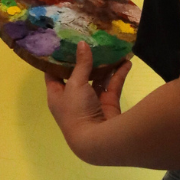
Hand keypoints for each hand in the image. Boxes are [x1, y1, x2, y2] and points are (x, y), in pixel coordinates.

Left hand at [45, 41, 130, 159]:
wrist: (96, 138)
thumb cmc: (76, 111)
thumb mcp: (75, 84)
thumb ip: (81, 64)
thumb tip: (82, 43)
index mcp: (57, 95)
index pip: (53, 74)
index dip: (56, 59)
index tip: (61, 42)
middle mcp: (73, 97)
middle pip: (78, 74)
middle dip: (85, 59)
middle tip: (90, 40)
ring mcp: (92, 100)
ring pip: (98, 79)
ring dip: (105, 66)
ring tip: (111, 48)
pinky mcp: (108, 103)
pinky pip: (113, 85)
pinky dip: (119, 74)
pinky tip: (126, 61)